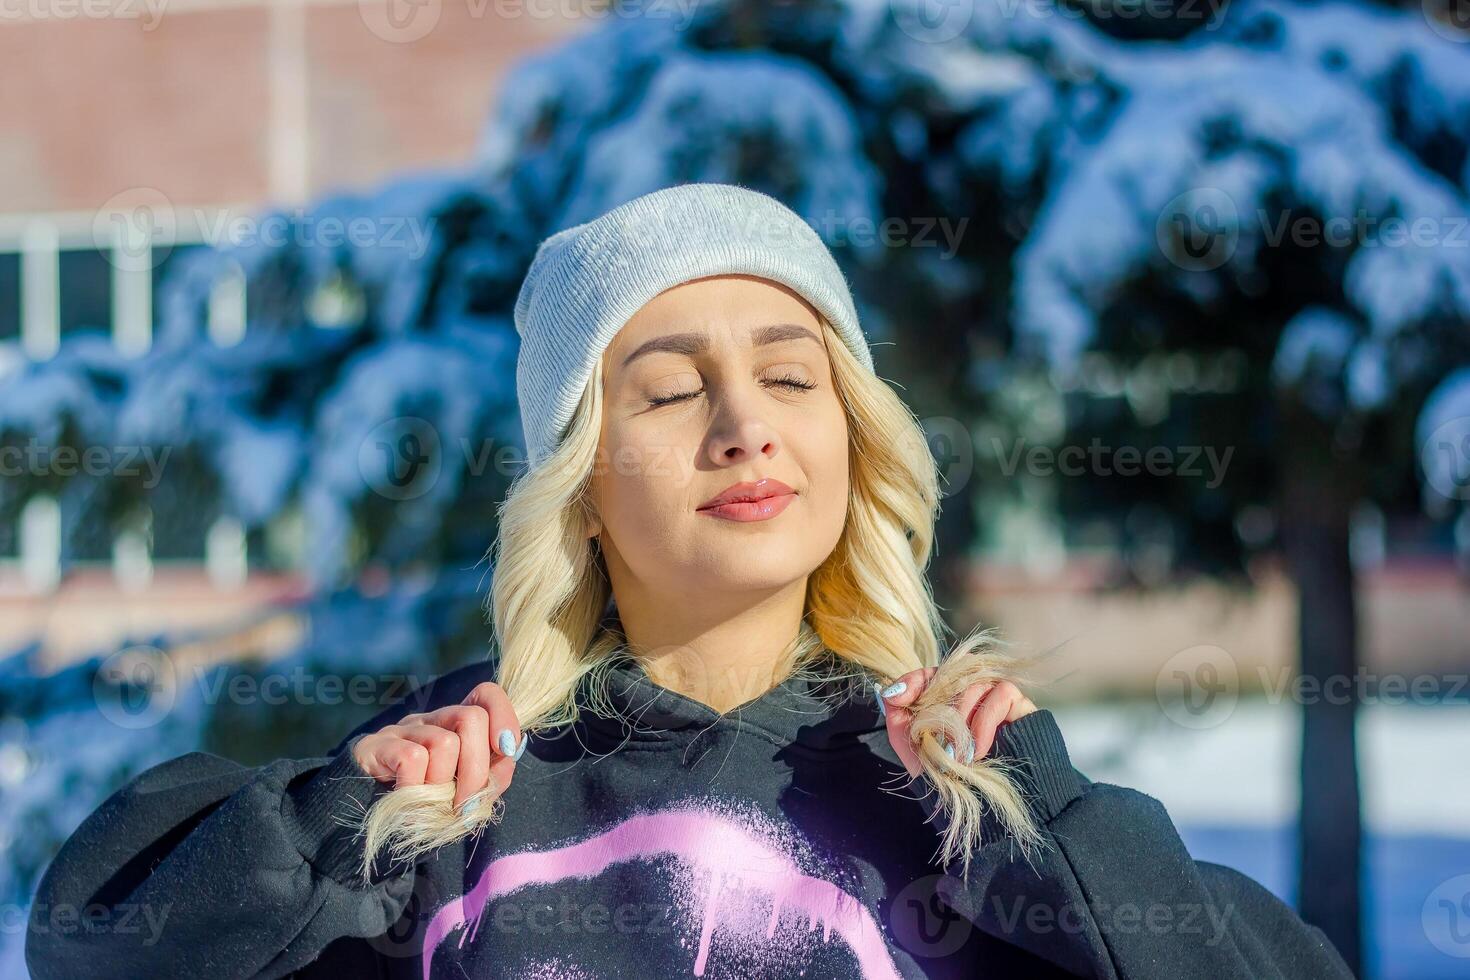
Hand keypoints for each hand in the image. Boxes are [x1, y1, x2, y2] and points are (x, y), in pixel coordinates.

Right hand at [351, 681, 526, 810]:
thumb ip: (494, 774)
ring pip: (445, 742)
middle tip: (464, 806)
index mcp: (457, 725)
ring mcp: (404, 729)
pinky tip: (409, 800)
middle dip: (477, 769)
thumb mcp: (466, 789)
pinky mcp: (377, 745)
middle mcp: (432, 719)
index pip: (486, 694)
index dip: (504, 717)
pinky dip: (418, 788)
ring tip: (432, 804)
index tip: (506, 750)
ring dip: (444, 784)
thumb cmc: (426, 803)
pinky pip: (413, 759)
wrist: (364, 816)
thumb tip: (509, 753)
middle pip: (471, 718)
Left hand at [876, 670, 1036, 777]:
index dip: (914, 680)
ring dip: (959, 721)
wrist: (990, 807)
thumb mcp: (913, 748)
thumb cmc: (950, 777)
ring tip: (956, 755)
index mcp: (947, 699)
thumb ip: (897, 717)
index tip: (899, 697)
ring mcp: (996, 696)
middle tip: (931, 735)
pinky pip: (1000, 694)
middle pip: (951, 675)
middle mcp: (971, 693)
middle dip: (936, 704)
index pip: (931, 673)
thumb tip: (887, 691)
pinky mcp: (1019, 704)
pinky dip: (984, 722)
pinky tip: (978, 751)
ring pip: (973, 684)